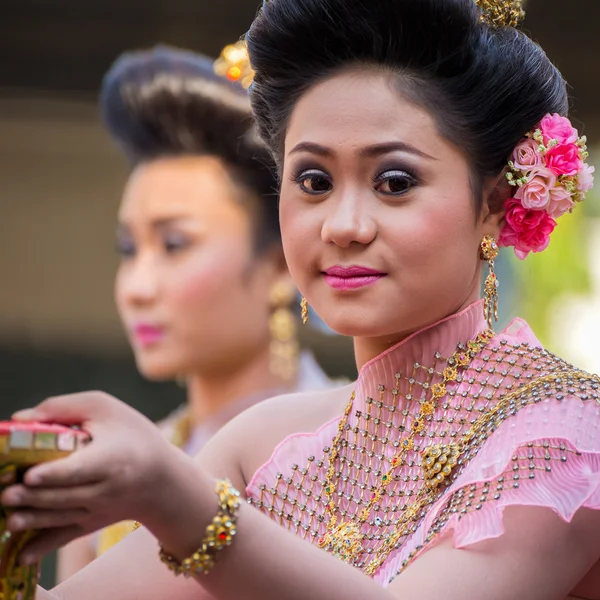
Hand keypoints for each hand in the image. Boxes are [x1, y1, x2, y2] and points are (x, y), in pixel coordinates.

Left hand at [0, 392, 181, 563]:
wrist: (162, 478)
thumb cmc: (131, 434)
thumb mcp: (105, 408)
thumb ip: (64, 408)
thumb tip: (18, 419)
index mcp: (111, 458)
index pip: (80, 469)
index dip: (54, 473)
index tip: (31, 475)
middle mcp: (106, 489)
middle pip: (64, 495)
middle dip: (32, 497)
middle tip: (6, 493)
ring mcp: (98, 510)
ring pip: (61, 517)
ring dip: (32, 519)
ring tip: (9, 515)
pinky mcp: (92, 523)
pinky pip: (66, 537)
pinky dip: (44, 547)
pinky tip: (22, 556)